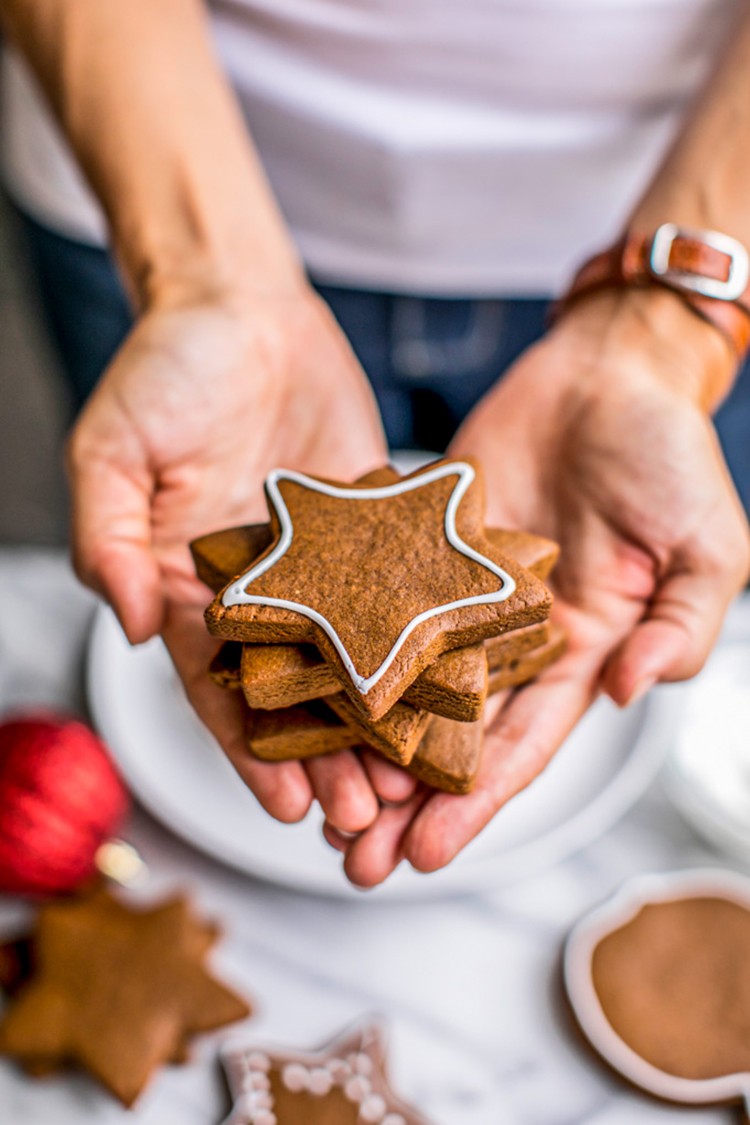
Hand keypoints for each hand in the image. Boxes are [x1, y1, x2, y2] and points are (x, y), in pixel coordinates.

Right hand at [68, 279, 404, 829]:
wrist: (242, 304)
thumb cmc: (165, 368)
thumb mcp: (113, 450)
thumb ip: (107, 536)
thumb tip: (126, 619)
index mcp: (188, 589)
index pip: (219, 689)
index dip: (251, 750)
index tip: (290, 806)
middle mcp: (259, 591)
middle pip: (294, 693)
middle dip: (328, 757)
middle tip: (368, 819)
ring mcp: (321, 565)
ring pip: (356, 658)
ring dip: (381, 720)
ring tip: (416, 779)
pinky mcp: (373, 529)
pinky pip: (402, 592)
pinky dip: (425, 641)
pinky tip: (458, 687)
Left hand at [336, 288, 749, 886]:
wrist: (609, 370)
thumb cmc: (669, 453)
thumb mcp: (705, 549)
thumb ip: (681, 627)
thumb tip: (633, 693)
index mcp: (582, 652)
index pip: (522, 745)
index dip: (478, 801)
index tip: (428, 853)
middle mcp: (511, 637)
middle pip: (451, 732)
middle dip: (406, 798)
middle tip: (353, 857)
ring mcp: (457, 591)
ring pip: (400, 679)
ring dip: (363, 742)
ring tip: (314, 800)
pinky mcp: (418, 542)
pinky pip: (372, 598)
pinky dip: (340, 645)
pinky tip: (300, 687)